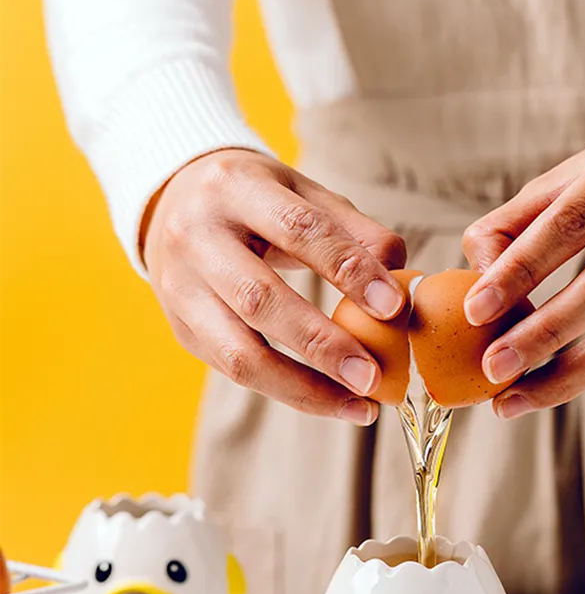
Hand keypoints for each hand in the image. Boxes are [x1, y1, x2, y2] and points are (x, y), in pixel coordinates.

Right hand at [142, 149, 406, 424]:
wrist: (173, 204)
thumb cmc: (256, 200)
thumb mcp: (302, 192)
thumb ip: (353, 230)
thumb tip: (401, 276)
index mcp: (234, 186)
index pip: (297, 229)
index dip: (348, 269)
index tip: (393, 308)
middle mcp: (195, 237)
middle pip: (259, 299)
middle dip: (322, 343)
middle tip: (372, 377)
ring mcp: (180, 288)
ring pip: (239, 352)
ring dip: (304, 388)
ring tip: (358, 407)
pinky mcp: (182, 329)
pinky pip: (235, 370)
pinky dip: (287, 392)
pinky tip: (331, 401)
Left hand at [462, 116, 584, 418]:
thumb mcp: (564, 180)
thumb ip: (509, 226)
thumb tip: (476, 288)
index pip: (571, 224)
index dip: (520, 270)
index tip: (474, 311)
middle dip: (542, 335)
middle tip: (491, 368)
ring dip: (566, 375)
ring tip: (510, 400)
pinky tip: (545, 387)